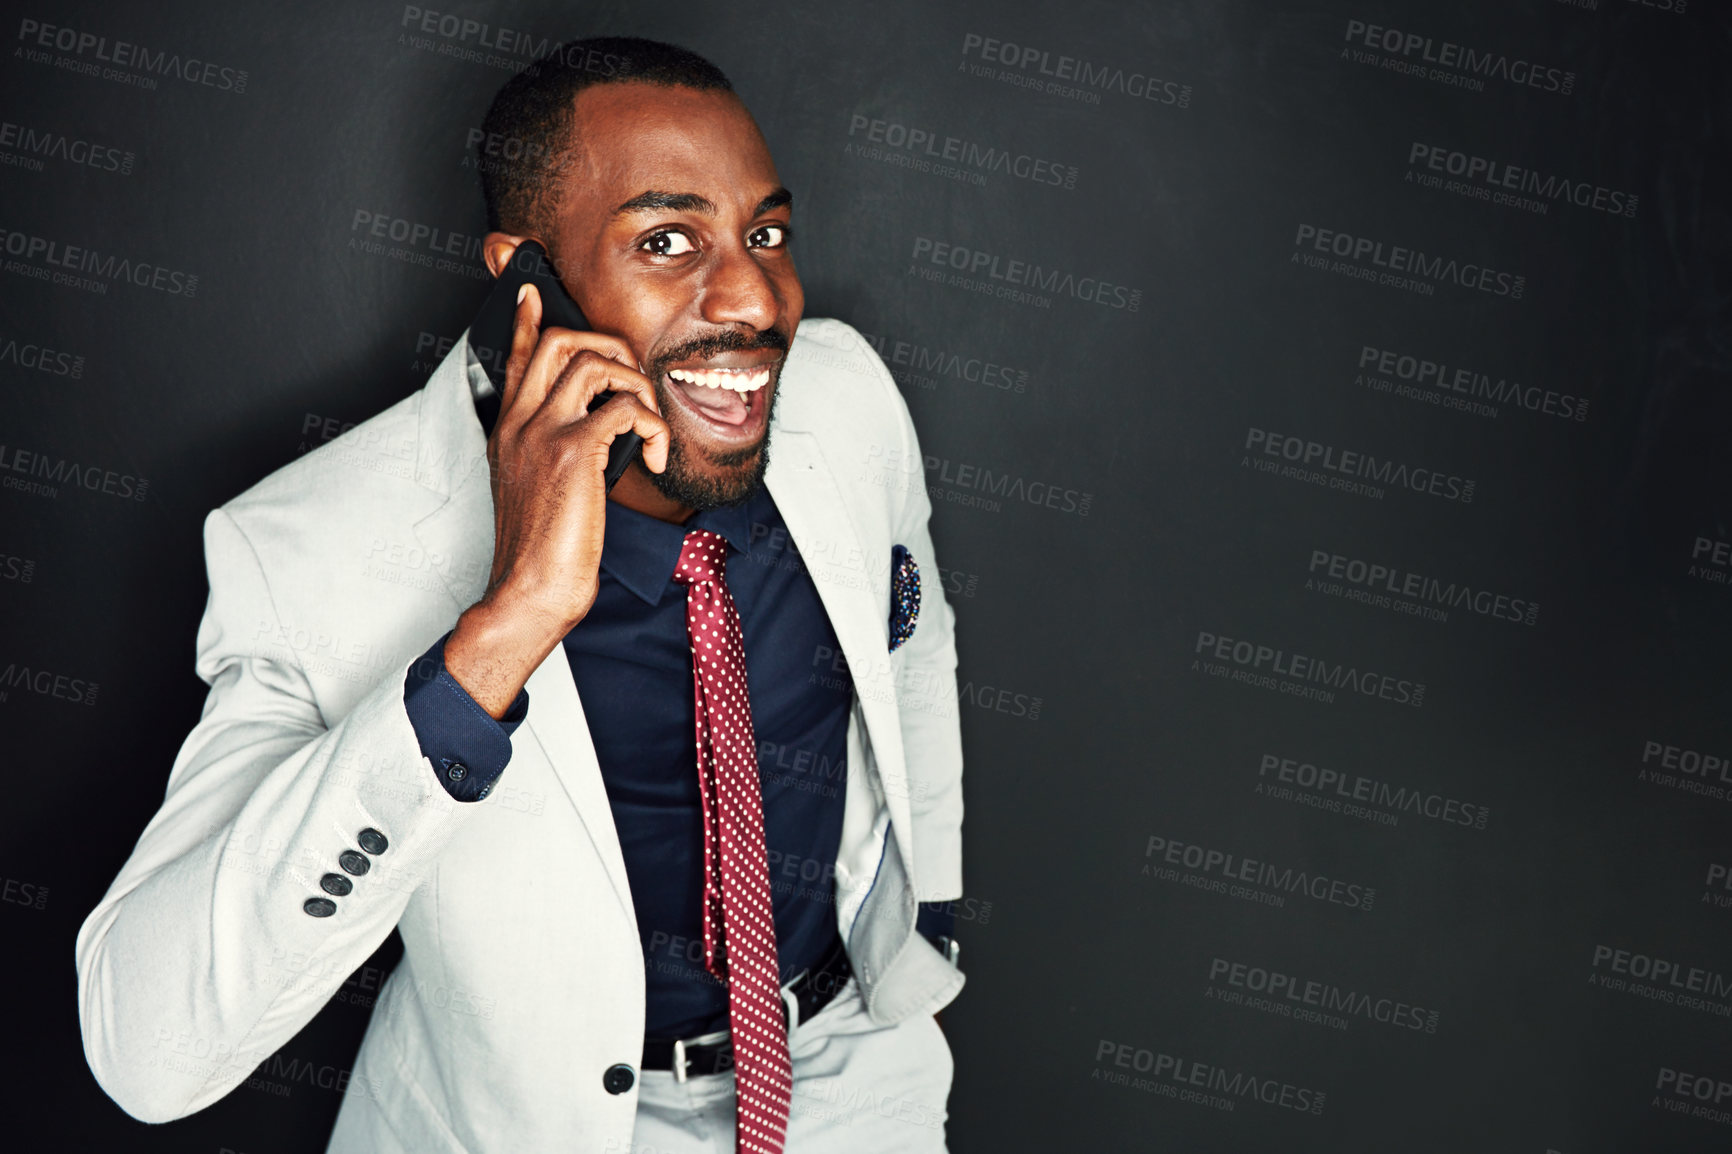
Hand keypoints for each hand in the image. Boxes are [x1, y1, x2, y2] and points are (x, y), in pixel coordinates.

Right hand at [443, 282, 670, 715]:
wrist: (529, 591)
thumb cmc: (541, 552)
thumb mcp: (536, 492)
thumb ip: (552, 456)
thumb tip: (591, 438)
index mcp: (508, 429)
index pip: (513, 356)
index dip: (524, 320)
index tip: (531, 291)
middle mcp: (521, 421)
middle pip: (558, 339)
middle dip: (610, 346)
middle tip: (635, 386)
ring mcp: (544, 432)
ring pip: (596, 362)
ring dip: (639, 388)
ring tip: (649, 430)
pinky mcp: (574, 451)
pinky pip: (627, 408)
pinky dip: (655, 427)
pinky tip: (654, 460)